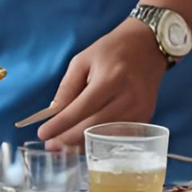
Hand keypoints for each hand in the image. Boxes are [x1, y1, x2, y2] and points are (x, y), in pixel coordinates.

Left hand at [37, 21, 165, 148]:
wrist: (148, 46)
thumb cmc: (112, 50)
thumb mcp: (83, 60)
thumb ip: (67, 88)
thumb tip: (53, 115)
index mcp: (110, 79)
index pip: (81, 109)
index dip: (60, 124)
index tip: (43, 134)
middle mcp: (127, 98)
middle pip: (92, 127)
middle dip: (68, 138)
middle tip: (50, 144)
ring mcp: (139, 110)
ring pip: (105, 137)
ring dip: (82, 144)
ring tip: (63, 145)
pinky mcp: (145, 117)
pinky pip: (117, 137)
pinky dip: (99, 141)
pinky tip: (84, 141)